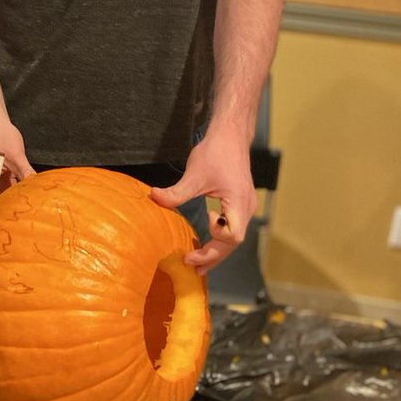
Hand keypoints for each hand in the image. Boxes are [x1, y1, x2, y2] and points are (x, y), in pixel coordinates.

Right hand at [0, 113, 34, 220]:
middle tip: (10, 232)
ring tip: (20, 222)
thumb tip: (36, 186)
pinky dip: (15, 199)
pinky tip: (28, 206)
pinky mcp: (2, 178)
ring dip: (6, 211)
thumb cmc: (0, 134)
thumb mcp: (15, 153)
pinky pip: (7, 193)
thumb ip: (24, 171)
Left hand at [150, 128, 256, 273]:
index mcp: (239, 202)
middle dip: (213, 256)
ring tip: (198, 264)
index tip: (201, 230)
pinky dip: (219, 239)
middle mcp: (246, 208)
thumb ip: (176, 192)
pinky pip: (233, 228)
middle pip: (234, 242)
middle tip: (190, 264)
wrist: (231, 135)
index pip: (234, 236)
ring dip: (216, 251)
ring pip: (234, 237)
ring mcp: (245, 206)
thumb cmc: (217, 152)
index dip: (217, 241)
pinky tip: (205, 244)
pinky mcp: (240, 203)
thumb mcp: (194, 174)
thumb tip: (153, 197)